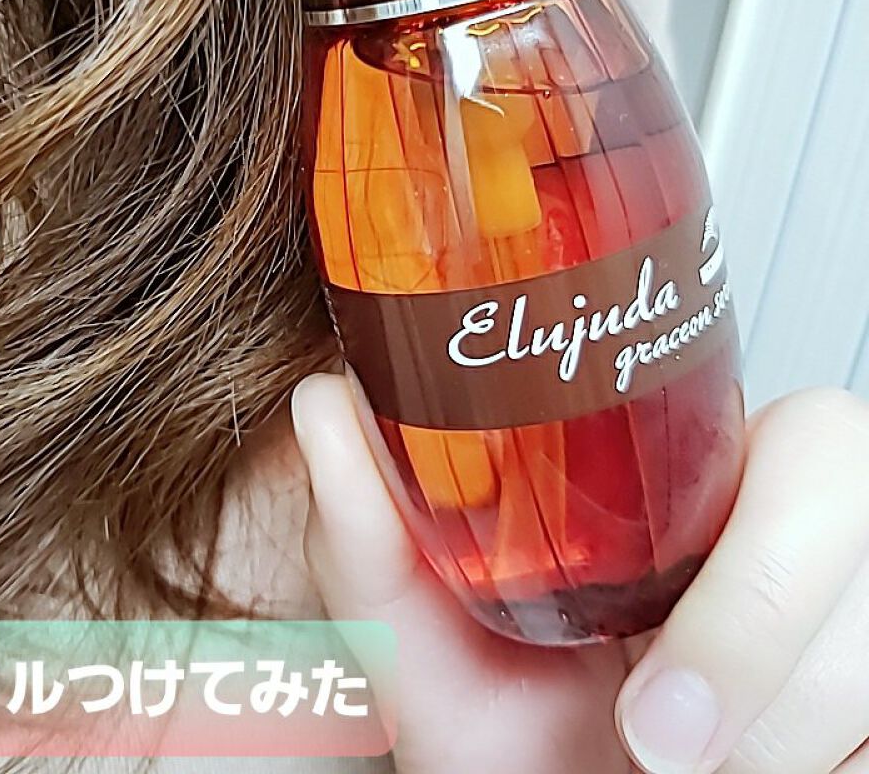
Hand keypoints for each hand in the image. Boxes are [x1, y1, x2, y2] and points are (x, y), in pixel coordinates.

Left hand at [292, 373, 868, 773]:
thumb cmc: (497, 731)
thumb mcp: (424, 639)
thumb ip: (367, 532)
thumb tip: (323, 402)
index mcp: (697, 483)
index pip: (818, 437)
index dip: (770, 547)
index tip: (651, 691)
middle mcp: (798, 535)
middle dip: (772, 645)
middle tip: (656, 744)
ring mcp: (855, 620)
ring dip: (800, 727)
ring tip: (679, 772)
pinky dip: (836, 761)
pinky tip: (769, 771)